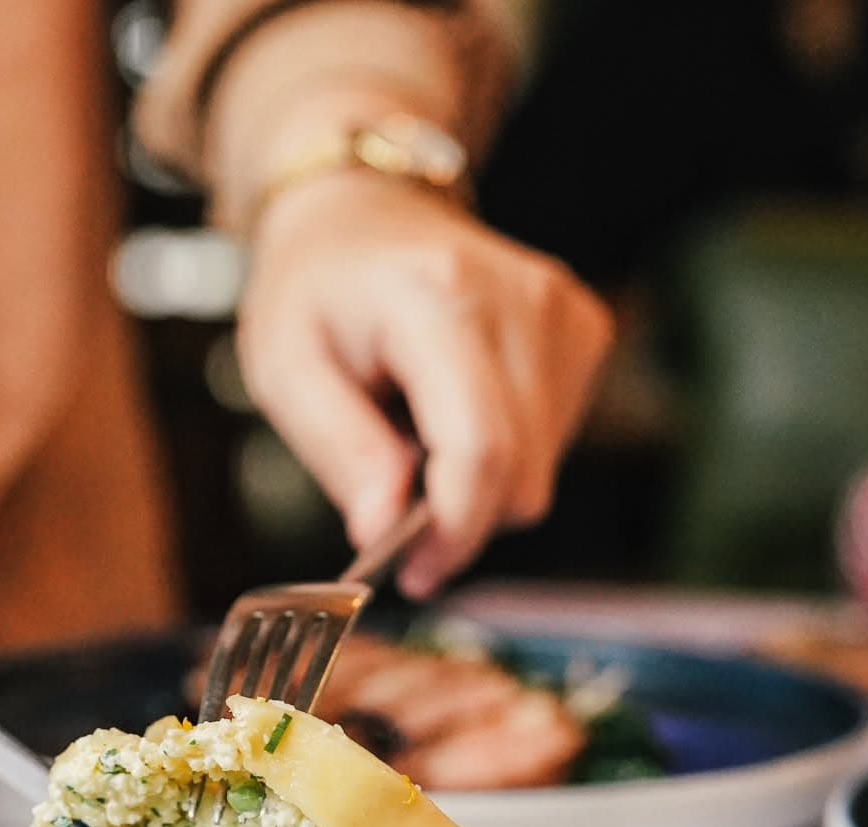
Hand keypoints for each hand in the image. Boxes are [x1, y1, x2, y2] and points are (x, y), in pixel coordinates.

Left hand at [237, 172, 613, 593]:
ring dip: (476, 481)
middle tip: (395, 506)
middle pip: (522, 473)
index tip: (416, 572)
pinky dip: (503, 452)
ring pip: (541, 470)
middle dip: (459, 520)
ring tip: (416, 431)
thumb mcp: (285, 369)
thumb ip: (339, 450)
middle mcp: (520, 298)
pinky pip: (554, 443)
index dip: (454, 531)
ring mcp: (562, 312)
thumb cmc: (315, 290)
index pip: (482, 447)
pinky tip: (454, 411)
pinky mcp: (582, 330)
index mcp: (439, 299)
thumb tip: (383, 529)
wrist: (361, 213)